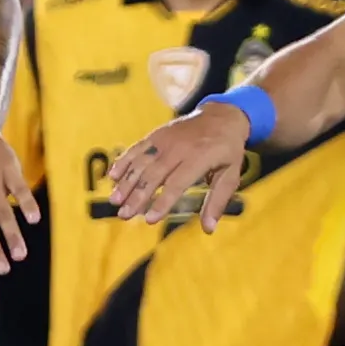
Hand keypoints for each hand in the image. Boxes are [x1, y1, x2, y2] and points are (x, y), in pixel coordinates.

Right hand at [108, 102, 249, 230]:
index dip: (162, 202)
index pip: (177, 183)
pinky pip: (138, 148)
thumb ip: (218, 201)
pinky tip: (113, 176)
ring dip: (126, 182)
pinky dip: (124, 161)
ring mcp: (166, 139)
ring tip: (115, 201)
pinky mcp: (157, 134)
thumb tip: (209, 230)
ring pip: (142, 162)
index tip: (150, 220)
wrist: (222, 116)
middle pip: (154, 174)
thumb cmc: (227, 151)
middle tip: (124, 215)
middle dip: (137, 196)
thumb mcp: (231, 175)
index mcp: (200, 157)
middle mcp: (180, 147)